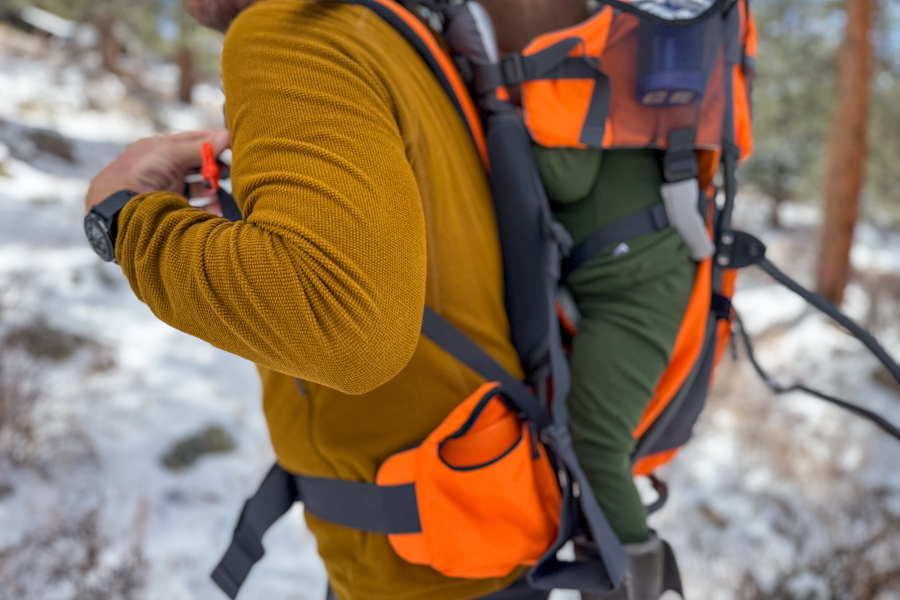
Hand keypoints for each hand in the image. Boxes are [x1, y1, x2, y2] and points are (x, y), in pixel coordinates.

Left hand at [85, 130, 229, 214]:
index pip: (194, 140)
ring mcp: (168, 188)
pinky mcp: (171, 207)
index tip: (233, 145)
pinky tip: (215, 209)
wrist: (119, 207)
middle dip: (215, 168)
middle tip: (230, 172)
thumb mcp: (171, 153)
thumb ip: (200, 146)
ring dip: (212, 189)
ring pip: (198, 186)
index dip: (213, 142)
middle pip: (198, 164)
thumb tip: (226, 136)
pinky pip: (195, 206)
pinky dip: (207, 207)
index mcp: (162, 149)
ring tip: (222, 194)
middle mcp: (165, 167)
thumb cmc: (139, 172)